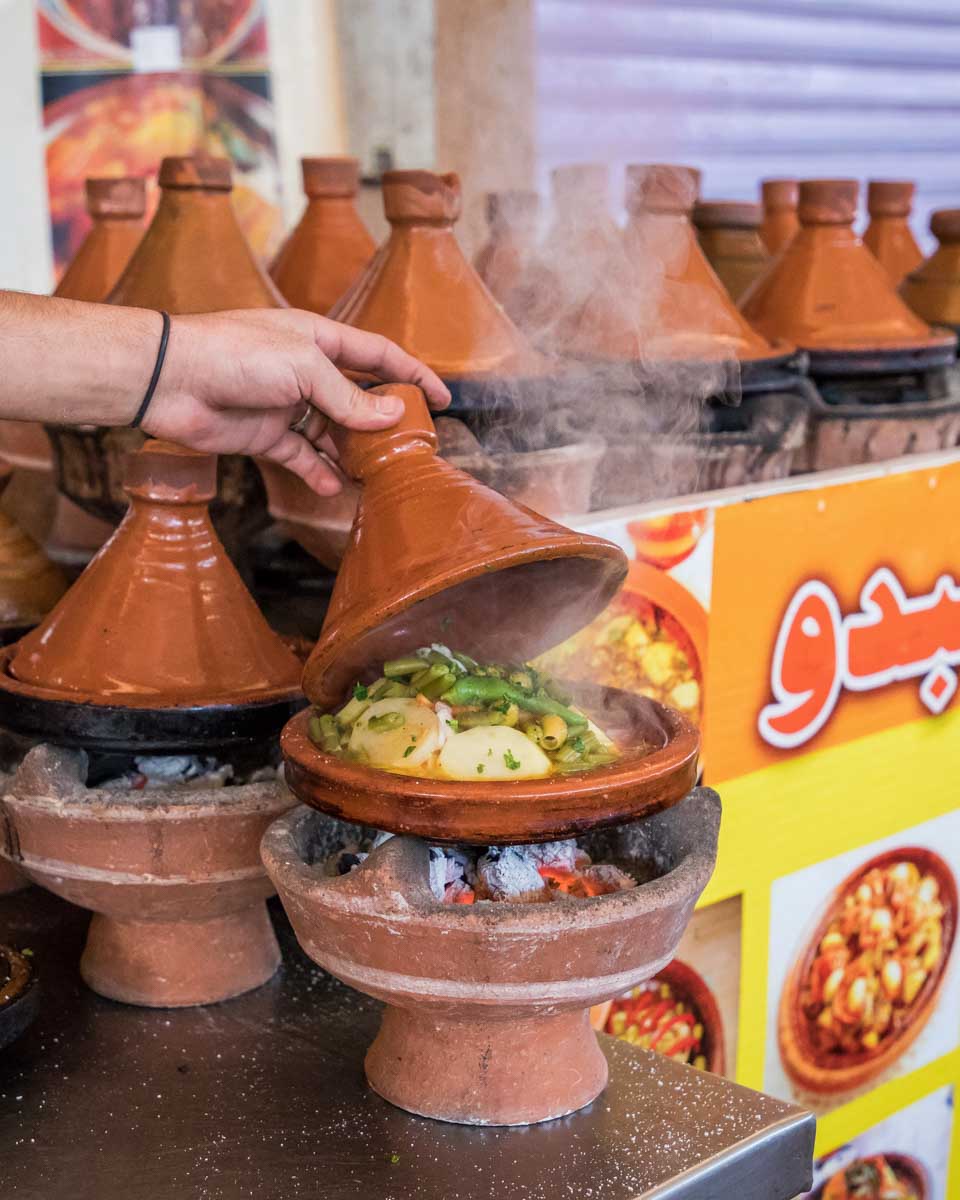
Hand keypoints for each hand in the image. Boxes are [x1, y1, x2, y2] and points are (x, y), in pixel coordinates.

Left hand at [143, 308, 450, 493]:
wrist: (170, 378)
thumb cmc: (235, 354)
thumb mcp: (303, 367)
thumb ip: (349, 395)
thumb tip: (392, 416)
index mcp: (319, 339)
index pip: (379, 354)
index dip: (413, 375)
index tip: (443, 399)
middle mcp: (306, 371)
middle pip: (359, 398)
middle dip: (385, 423)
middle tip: (412, 448)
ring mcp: (286, 405)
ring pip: (332, 433)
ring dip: (354, 454)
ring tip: (376, 476)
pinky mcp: (265, 436)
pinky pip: (302, 457)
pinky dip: (318, 473)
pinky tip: (334, 489)